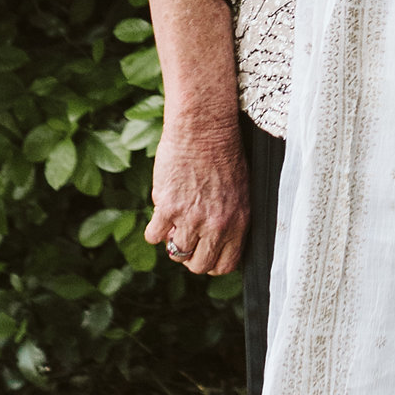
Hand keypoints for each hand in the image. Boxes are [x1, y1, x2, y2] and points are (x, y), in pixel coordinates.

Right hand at [147, 109, 251, 274]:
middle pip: (199, 265)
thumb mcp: (240, 190)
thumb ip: (230, 218)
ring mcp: (191, 218)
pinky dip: (154, 229)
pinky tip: (161, 213)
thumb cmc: (224, 153)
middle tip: (185, 239)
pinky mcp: (168, 207)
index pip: (226, 264)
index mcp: (239, 221)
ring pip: (176, 253)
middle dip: (190, 257)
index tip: (203, 254)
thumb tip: (215, 241)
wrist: (204, 129)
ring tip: (174, 222)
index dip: (211, 263)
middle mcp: (217, 224)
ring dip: (172, 241)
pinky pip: (154, 236)